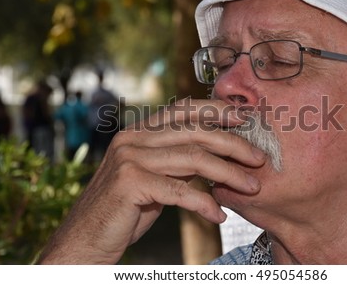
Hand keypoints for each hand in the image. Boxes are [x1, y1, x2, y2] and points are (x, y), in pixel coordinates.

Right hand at [38, 99, 265, 263]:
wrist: (87, 237)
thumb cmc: (127, 207)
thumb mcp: (155, 174)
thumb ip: (178, 158)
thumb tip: (218, 151)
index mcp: (139, 130)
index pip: (184, 109)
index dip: (217, 111)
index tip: (246, 119)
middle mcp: (133, 137)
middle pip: (195, 132)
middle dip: (233, 144)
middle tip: (259, 159)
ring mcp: (129, 158)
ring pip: (193, 159)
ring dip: (228, 174)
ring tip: (251, 187)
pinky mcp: (129, 182)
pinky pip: (179, 191)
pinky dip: (204, 203)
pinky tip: (218, 215)